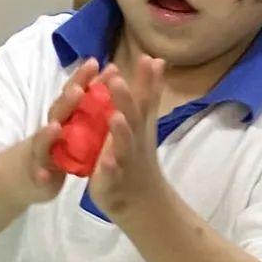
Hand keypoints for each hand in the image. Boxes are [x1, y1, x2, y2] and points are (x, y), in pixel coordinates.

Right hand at [11, 58, 100, 205]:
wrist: (17, 177)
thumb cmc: (50, 149)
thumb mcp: (67, 126)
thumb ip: (80, 108)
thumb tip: (100, 81)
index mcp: (62, 118)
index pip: (71, 94)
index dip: (82, 79)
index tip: (96, 63)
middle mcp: (50, 131)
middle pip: (58, 112)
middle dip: (68, 100)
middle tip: (80, 89)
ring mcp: (40, 153)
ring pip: (43, 142)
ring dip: (48, 135)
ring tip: (56, 127)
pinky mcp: (37, 176)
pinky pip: (38, 175)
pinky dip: (41, 174)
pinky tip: (44, 175)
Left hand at [89, 55, 168, 221]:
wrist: (144, 203)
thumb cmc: (139, 157)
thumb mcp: (145, 123)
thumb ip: (149, 92)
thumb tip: (157, 59)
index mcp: (139, 126)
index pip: (145, 100)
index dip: (147, 80)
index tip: (146, 58)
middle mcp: (135, 142)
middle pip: (133, 119)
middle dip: (126, 99)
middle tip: (117, 79)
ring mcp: (126, 163)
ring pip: (124, 146)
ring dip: (121, 132)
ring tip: (114, 116)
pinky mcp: (113, 183)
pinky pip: (111, 175)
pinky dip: (109, 168)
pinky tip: (104, 161)